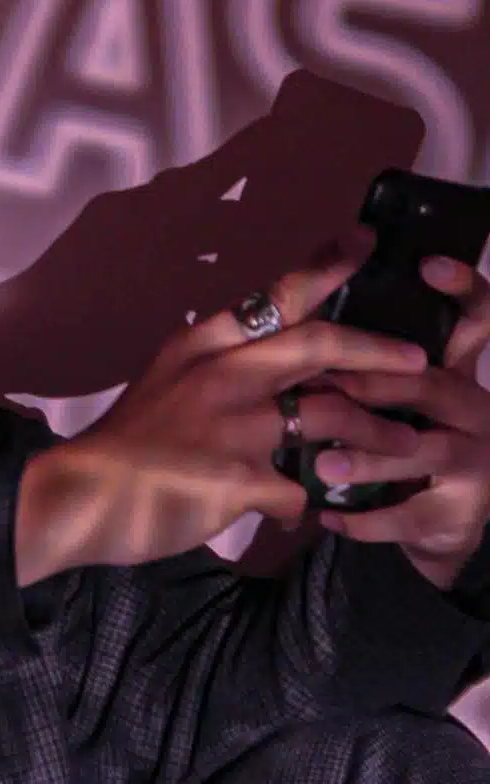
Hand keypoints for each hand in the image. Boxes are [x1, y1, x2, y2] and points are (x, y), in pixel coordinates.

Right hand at [15, 230, 427, 583]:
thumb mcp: (164, 382)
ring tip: (400, 447)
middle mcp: (222, 374)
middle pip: (318, 343)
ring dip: (373, 436)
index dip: (325, 267)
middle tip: (417, 356)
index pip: (274, 296)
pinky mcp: (240, 478)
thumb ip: (215, 368)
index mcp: (201, 345)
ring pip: (330, 419)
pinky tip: (296, 511)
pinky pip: (299, 490)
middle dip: (377, 348)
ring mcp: (233, 425)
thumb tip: (269, 372)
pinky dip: (304, 503)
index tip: (362, 242)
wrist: (81, 493)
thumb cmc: (124, 441)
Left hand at [313, 256, 489, 587]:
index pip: (476, 317)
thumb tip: (309, 287)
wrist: (434, 520)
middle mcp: (473, 404)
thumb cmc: (398, 435)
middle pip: (433, 384)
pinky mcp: (460, 512)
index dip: (462, 289)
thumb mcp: (384, 391)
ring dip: (369, 457)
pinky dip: (365, 519)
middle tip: (328, 385)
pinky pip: (411, 516)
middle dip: (379, 384)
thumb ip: (359, 352)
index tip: (428, 264)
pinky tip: (325, 518)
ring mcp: (475, 459)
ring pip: (423, 450)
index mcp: (453, 367)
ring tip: (323, 465)